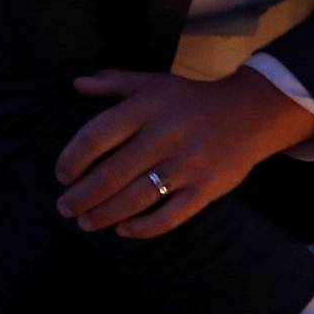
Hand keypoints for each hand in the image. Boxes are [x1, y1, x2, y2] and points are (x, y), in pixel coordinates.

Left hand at [54, 66, 313, 237]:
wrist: (251, 113)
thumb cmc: (192, 100)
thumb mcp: (153, 83)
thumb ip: (114, 83)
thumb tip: (77, 84)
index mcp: (146, 108)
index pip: (97, 136)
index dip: (72, 159)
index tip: (62, 175)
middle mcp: (165, 136)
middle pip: (112, 174)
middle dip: (82, 197)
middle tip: (65, 209)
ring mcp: (187, 165)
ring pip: (136, 199)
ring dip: (105, 215)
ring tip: (86, 223)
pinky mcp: (206, 189)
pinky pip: (169, 216)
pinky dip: (143, 227)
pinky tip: (124, 230)